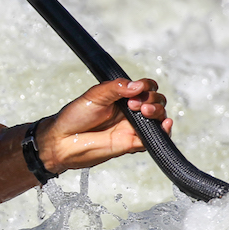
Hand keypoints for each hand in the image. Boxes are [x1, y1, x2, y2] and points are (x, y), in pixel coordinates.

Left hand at [37, 79, 170, 172]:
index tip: (137, 90)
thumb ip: (115, 88)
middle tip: (134, 105)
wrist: (63, 141)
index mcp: (120, 97)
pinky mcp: (134, 143)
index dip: (146, 86)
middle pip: (155, 101)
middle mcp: (129, 111)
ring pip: (158, 117)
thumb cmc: (75, 116)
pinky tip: (165, 124)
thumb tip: (138, 85)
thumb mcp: (94, 96)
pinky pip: (155, 138)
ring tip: (145, 112)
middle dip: (152, 99)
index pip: (144, 87)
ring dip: (158, 111)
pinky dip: (165, 131)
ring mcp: (132, 127)